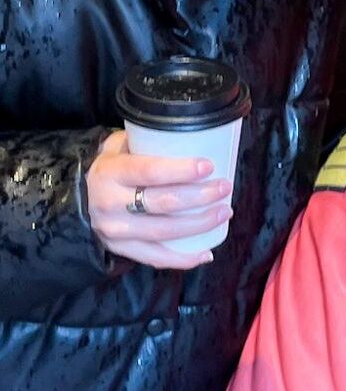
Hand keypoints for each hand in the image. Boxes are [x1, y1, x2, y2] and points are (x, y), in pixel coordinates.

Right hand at [87, 130, 233, 270]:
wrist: (76, 200)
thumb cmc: (109, 168)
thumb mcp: (117, 147)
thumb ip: (144, 139)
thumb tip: (188, 131)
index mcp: (110, 172)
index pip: (149, 171)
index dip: (181, 170)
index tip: (208, 166)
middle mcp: (110, 203)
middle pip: (163, 203)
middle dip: (200, 196)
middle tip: (224, 187)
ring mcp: (115, 231)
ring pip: (163, 232)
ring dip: (199, 224)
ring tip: (224, 212)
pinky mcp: (121, 249)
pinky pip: (154, 258)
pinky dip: (182, 259)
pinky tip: (206, 253)